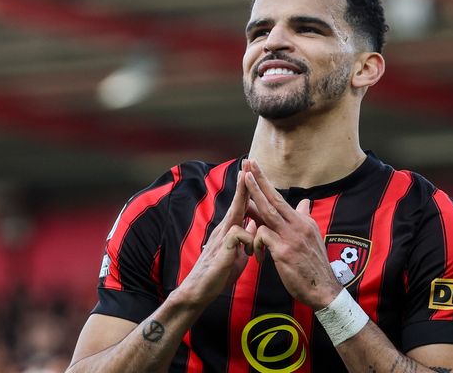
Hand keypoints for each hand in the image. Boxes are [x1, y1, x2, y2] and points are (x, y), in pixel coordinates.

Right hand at [177, 170, 255, 308]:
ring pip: (235, 212)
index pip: (241, 206)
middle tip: (248, 162)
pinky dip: (249, 240)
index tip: (252, 171)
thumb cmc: (219, 273)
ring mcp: (222, 238)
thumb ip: (245, 239)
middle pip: (236, 202)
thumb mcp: (237, 254)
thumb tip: (253, 225)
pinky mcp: (222, 250)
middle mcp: (224, 229)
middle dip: (243, 182)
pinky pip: (238, 235)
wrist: (199, 291)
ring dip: (242, 195)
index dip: (248, 189)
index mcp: (230, 230)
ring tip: (246, 178)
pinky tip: (253, 252)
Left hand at [242, 159, 341, 308]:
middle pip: (275, 198)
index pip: (280, 198)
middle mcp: (298, 225)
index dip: (266, 183)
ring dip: (256, 194)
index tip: (255, 168)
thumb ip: (304, 218)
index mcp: (303, 221)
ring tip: (245, 180)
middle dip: (260, 179)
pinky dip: (254, 239)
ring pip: (269, 211)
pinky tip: (254, 250)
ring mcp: (292, 237)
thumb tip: (304, 202)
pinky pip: (264, 236)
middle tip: (249, 162)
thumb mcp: (312, 237)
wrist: (324, 289)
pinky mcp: (285, 251)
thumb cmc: (314, 265)